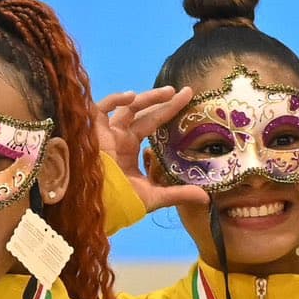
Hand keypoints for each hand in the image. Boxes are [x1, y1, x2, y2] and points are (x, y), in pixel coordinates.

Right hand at [95, 87, 209, 214]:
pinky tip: (130, 97)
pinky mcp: (92, 131)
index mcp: (130, 147)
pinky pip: (101, 108)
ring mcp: (106, 132)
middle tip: (183, 92)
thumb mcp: (153, 196)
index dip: (169, 110)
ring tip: (168, 92)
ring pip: (127, 107)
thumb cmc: (121, 202)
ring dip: (147, 98)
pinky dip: (114, 100)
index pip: (153, 123)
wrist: (99, 206)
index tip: (188, 98)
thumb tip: (206, 198)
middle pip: (143, 112)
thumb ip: (178, 193)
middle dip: (163, 100)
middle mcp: (119, 136)